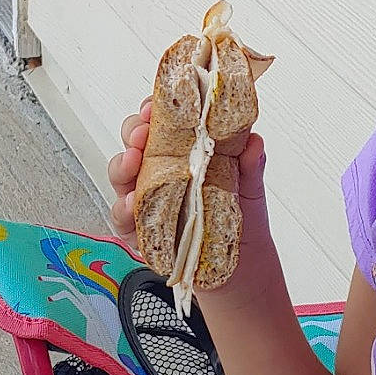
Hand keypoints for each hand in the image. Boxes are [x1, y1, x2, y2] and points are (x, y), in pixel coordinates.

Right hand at [107, 106, 272, 282]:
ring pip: (123, 176)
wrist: (242, 268)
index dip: (155, 110)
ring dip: (122, 165)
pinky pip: (122, 217)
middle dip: (133, 132)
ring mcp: (148, 200)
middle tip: (141, 132)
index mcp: (185, 153)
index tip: (156, 106)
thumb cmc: (241, 221)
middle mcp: (161, 172)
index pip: (163, 123)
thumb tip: (253, 142)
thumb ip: (250, 165)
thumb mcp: (250, 188)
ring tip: (132, 162)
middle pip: (136, 143)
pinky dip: (122, 209)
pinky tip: (130, 205)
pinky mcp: (141, 230)